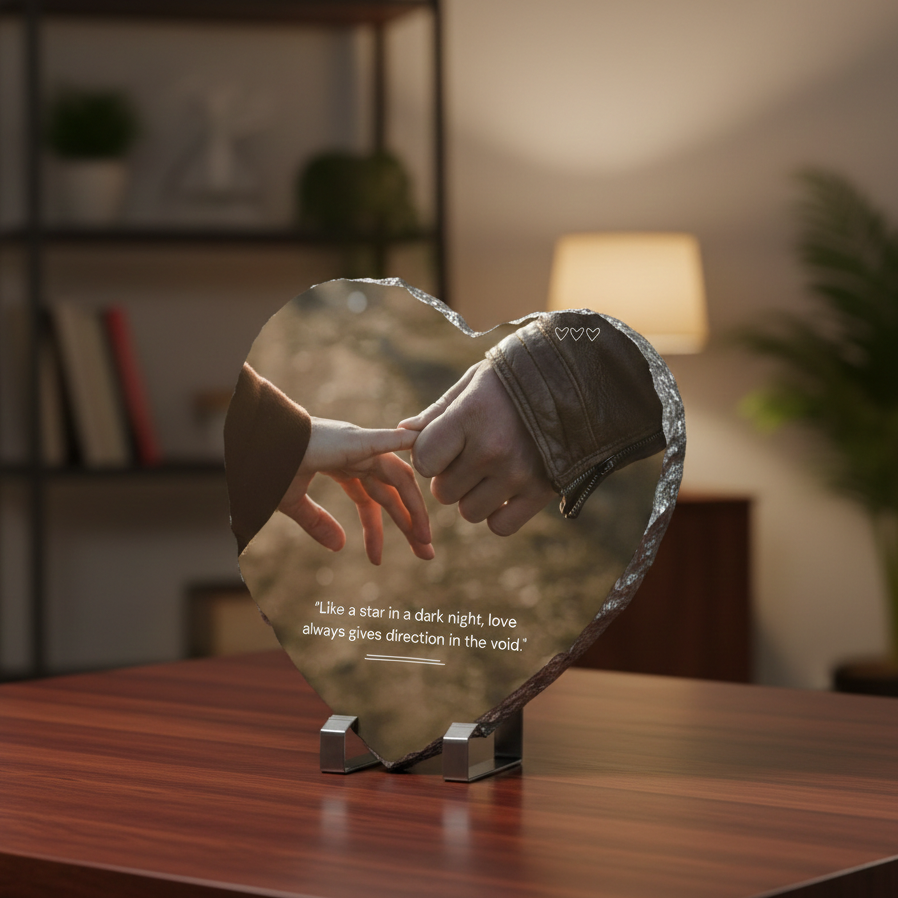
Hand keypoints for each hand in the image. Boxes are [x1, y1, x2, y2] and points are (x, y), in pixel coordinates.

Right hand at [277, 419, 433, 564]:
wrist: (250, 442)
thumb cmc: (265, 465)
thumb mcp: (292, 502)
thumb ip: (316, 521)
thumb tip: (339, 546)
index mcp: (342, 466)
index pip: (371, 499)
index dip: (379, 529)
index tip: (379, 559)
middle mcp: (356, 455)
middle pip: (392, 491)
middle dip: (410, 522)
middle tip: (426, 553)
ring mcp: (357, 445)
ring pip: (398, 477)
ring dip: (415, 507)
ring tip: (425, 537)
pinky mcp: (352, 439)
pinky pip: (386, 443)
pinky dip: (406, 445)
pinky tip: (423, 449)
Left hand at [399, 361, 555, 535]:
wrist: (577, 383)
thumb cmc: (515, 380)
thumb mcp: (473, 384)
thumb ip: (437, 413)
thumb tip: (403, 434)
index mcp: (470, 416)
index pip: (425, 460)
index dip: (429, 456)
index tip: (444, 444)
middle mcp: (492, 449)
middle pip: (443, 491)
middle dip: (450, 477)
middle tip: (471, 455)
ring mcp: (517, 474)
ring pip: (468, 512)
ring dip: (472, 497)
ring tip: (489, 472)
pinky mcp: (540, 492)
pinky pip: (500, 527)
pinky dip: (497, 515)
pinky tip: (504, 493)